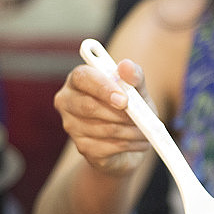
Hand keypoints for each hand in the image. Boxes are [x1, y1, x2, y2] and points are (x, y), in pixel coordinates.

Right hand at [54, 58, 152, 174]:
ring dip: (130, 131)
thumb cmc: (130, 107)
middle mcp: (68, 101)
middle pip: (88, 107)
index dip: (104, 88)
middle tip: (140, 118)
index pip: (83, 78)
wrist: (129, 137)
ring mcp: (72, 126)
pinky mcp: (82, 147)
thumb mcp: (137, 90)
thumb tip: (126, 66)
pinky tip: (139, 142)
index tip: (124, 100)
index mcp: (78, 79)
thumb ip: (134, 76)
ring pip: (102, 129)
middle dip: (119, 114)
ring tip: (146, 130)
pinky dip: (129, 144)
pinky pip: (107, 147)